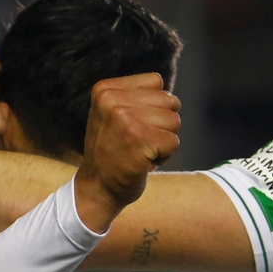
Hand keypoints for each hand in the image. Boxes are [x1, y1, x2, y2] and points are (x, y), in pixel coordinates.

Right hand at [73, 74, 181, 231]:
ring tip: (140, 151)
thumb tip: (173, 97)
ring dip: (163, 141)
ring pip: (175, 121)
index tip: (131, 126)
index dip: (153, 107)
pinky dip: (165, 156)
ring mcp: (124, 118)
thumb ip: (135, 97)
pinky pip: (174, 142)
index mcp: (104, 90)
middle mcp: (111, 100)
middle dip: (161, 124)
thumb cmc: (113, 152)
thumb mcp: (113, 114)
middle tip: (136, 142)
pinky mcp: (139, 139)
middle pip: (169, 101)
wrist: (97, 188)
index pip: (156, 83)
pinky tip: (144, 162)